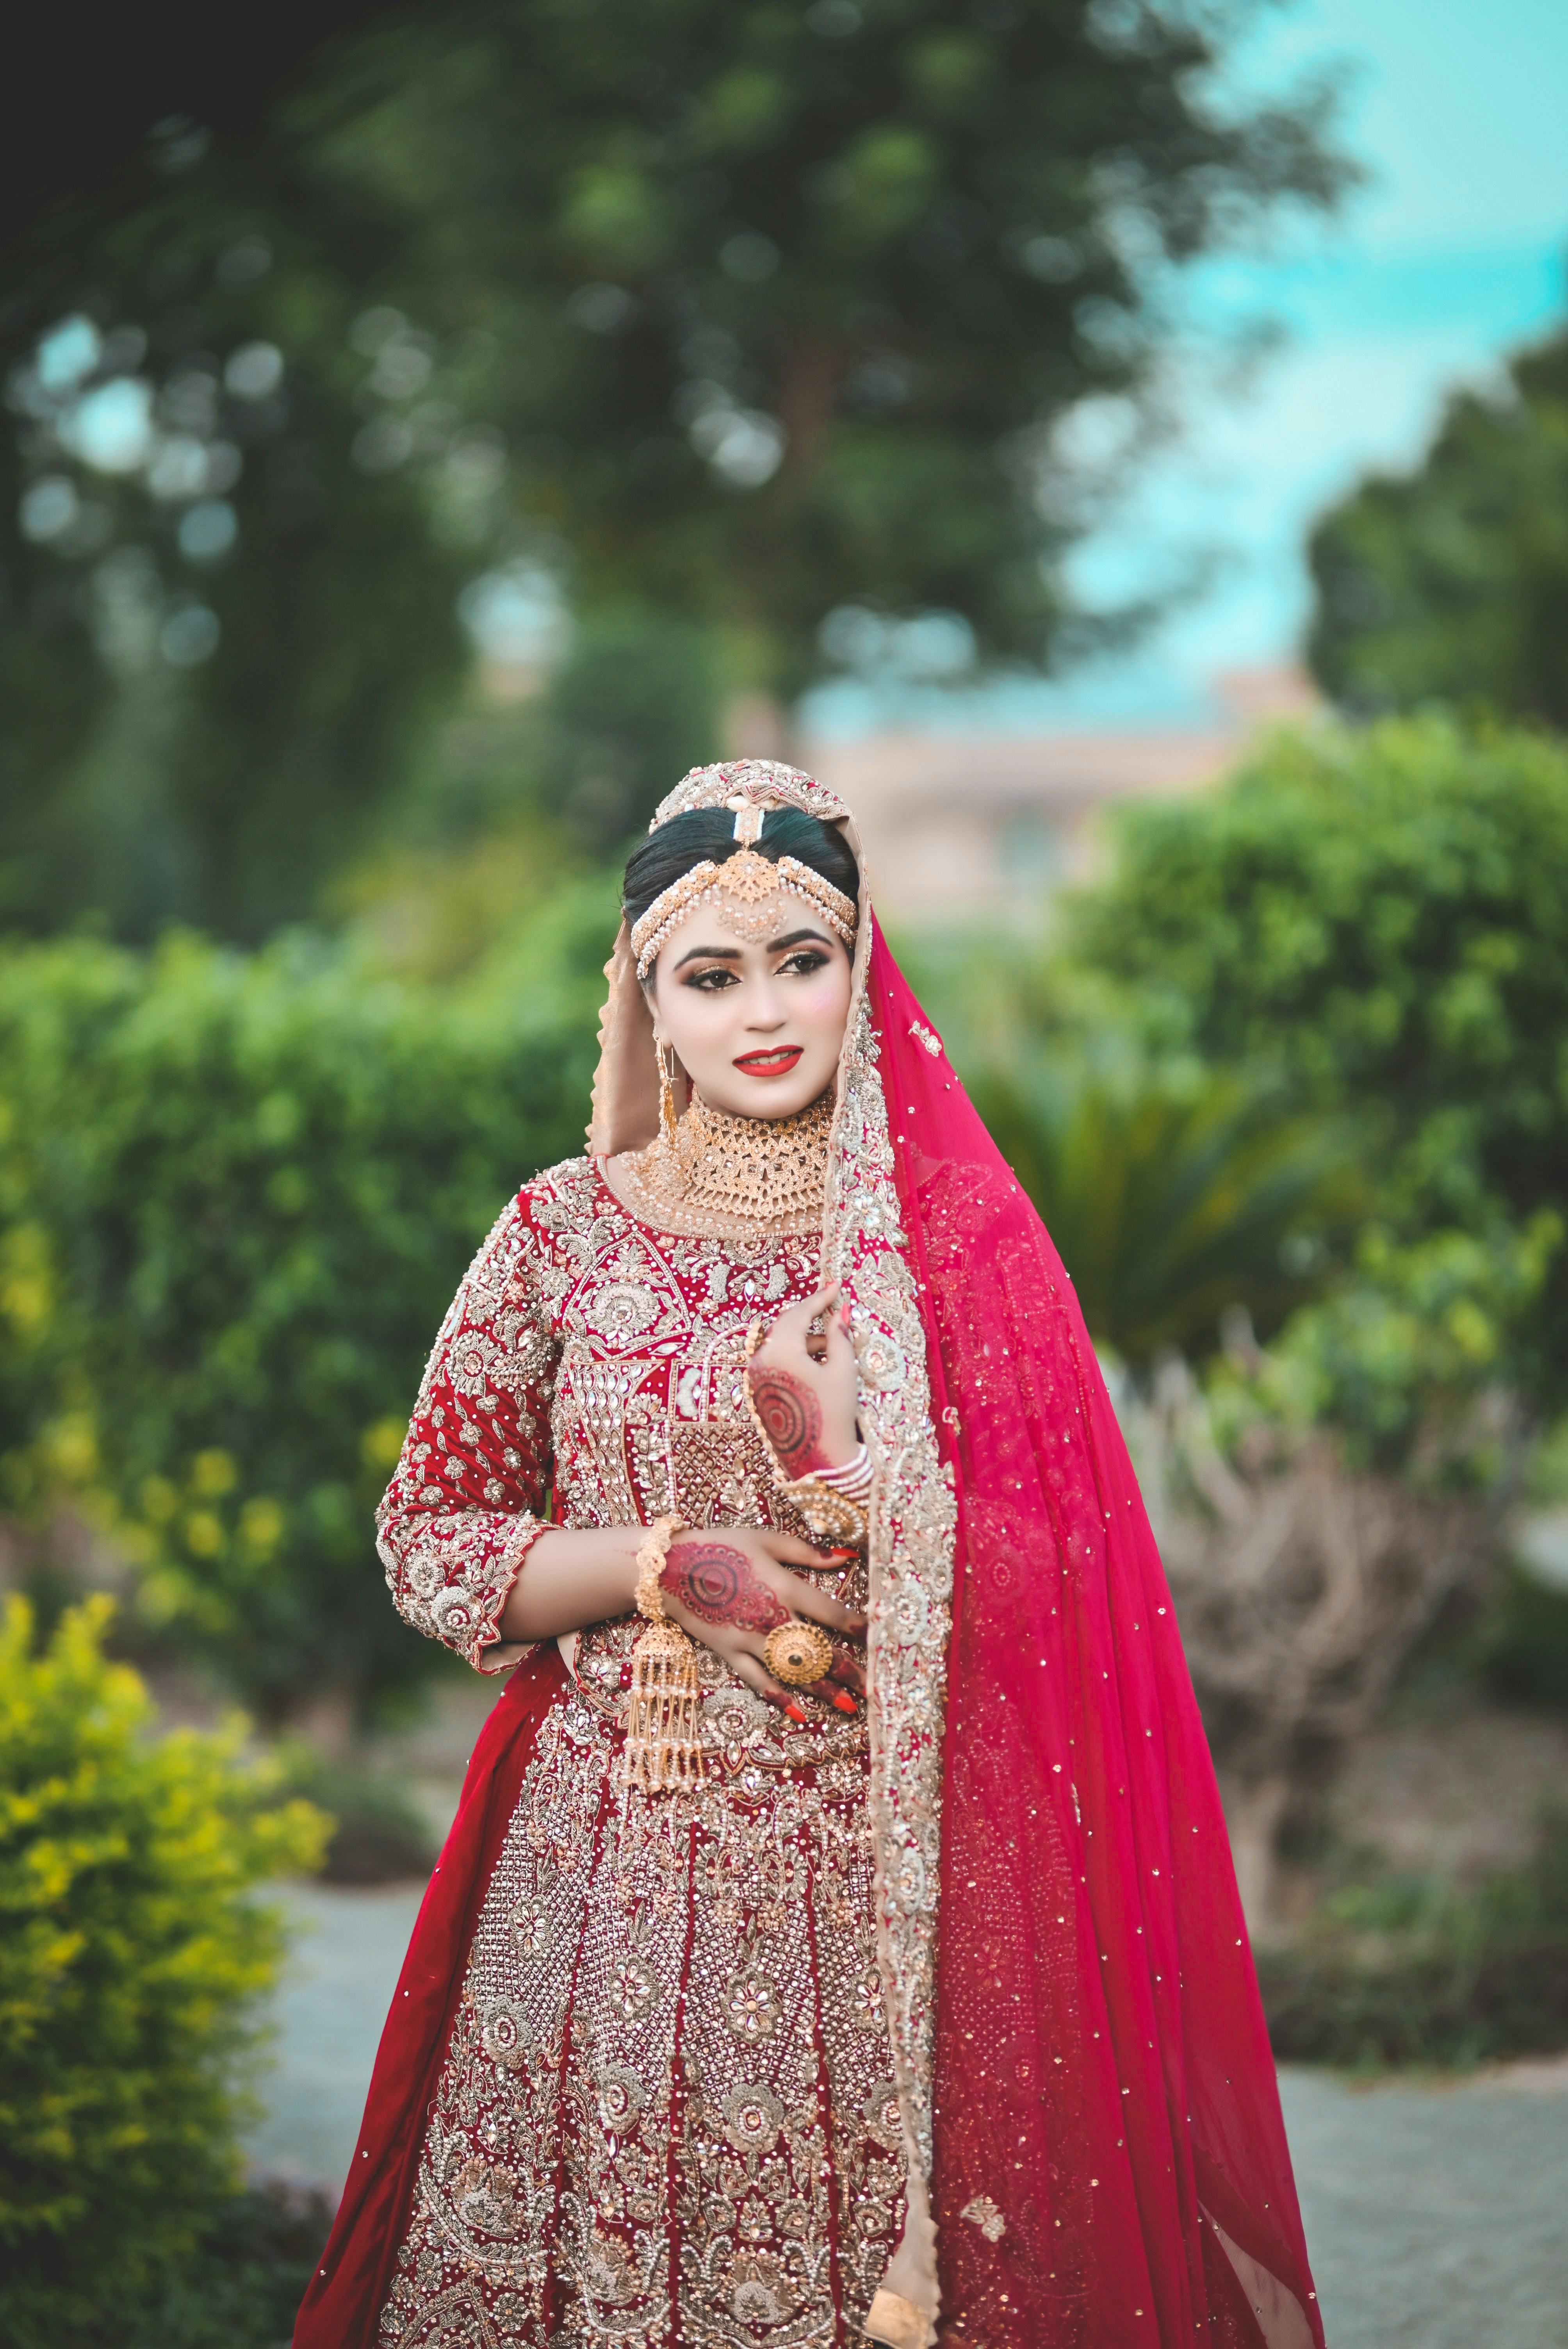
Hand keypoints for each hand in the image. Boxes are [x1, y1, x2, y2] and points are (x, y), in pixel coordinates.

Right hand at [658, 1526, 865, 1720]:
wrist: (669, 1566)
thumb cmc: (721, 1546)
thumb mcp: (766, 1540)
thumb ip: (807, 1552)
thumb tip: (846, 1555)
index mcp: (785, 1587)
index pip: (833, 1614)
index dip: (860, 1627)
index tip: (880, 1639)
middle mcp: (772, 1619)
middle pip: (819, 1652)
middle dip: (849, 1672)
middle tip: (875, 1690)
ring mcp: (750, 1640)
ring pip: (793, 1672)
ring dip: (823, 1691)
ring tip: (850, 1707)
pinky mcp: (729, 1652)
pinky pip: (757, 1681)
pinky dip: (778, 1698)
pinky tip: (799, 1713)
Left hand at [746, 1281, 858, 1475]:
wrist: (820, 1459)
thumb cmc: (834, 1413)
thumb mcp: (843, 1370)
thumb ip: (839, 1336)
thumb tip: (841, 1313)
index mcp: (780, 1351)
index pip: (799, 1314)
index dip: (820, 1299)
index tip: (836, 1286)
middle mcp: (761, 1360)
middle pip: (786, 1326)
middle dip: (811, 1316)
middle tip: (834, 1307)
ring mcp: (757, 1377)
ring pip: (783, 1345)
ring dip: (807, 1340)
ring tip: (835, 1347)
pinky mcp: (759, 1390)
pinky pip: (777, 1362)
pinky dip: (797, 1357)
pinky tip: (820, 1364)